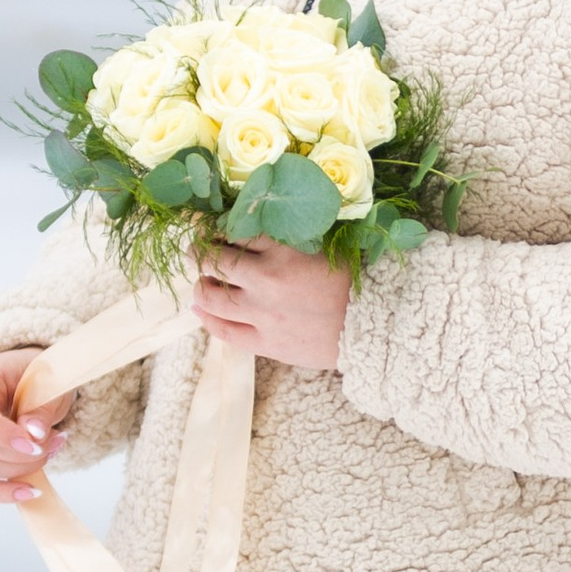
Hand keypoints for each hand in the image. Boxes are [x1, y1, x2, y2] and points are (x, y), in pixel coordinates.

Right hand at [0, 349, 69, 503]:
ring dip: (21, 470)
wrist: (35, 385)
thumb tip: (33, 433)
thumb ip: (41, 406)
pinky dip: (2, 493)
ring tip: (51, 453)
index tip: (33, 445)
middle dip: (22, 455)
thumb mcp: (50, 382)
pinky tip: (31, 492)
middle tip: (57, 442)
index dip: (0, 432)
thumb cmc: (39, 378)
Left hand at [194, 239, 350, 372]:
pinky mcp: (265, 342)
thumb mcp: (324, 247)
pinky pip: (223, 330)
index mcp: (283, 251)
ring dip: (200, 284)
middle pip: (214, 261)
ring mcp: (262, 314)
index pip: (234, 232)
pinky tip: (199, 309)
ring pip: (210, 296)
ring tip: (201, 280)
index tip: (214, 229)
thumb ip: (288, 239)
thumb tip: (254, 229)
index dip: (218, 229)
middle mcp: (266, 280)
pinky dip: (206, 317)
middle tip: (196, 249)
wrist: (374, 328)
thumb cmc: (354, 283)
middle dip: (199, 252)